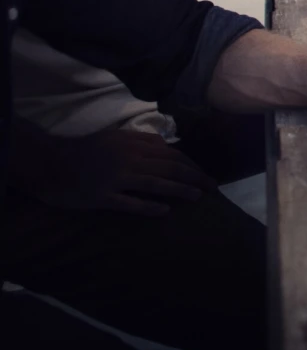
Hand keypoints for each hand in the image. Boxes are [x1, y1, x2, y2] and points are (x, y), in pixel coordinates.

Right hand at [25, 128, 216, 215]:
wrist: (51, 163)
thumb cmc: (88, 150)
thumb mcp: (117, 138)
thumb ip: (143, 142)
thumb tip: (168, 149)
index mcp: (134, 143)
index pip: (172, 153)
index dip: (191, 164)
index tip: (204, 173)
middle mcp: (129, 159)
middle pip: (170, 167)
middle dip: (195, 177)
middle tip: (212, 187)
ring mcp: (116, 178)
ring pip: (156, 184)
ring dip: (180, 190)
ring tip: (197, 197)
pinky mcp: (102, 197)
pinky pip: (130, 203)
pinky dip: (149, 207)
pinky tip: (165, 211)